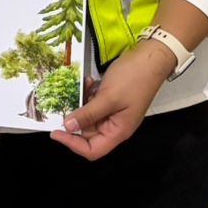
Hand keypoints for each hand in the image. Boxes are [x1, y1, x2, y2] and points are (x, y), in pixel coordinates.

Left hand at [49, 40, 175, 160]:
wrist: (151, 57)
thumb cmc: (134, 78)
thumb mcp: (108, 97)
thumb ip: (88, 114)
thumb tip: (68, 127)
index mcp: (118, 131)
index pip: (92, 150)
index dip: (73, 144)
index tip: (56, 132)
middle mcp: (115, 125)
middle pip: (88, 134)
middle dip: (74, 120)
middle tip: (62, 104)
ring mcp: (113, 112)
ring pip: (89, 116)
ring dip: (81, 103)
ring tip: (82, 87)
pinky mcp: (111, 99)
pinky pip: (93, 103)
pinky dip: (88, 94)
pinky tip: (89, 81)